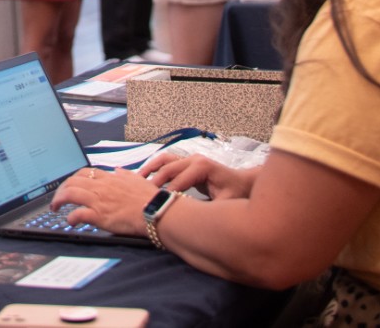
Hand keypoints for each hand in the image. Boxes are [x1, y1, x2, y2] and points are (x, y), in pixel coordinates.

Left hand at [50, 167, 156, 236]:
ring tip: (55, 208)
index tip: (69, 185)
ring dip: (59, 200)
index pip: (84, 172)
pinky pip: (78, 214)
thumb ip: (125, 175)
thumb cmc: (149, 198)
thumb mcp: (137, 179)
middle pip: (72, 181)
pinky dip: (71, 217)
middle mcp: (101, 187)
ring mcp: (99, 200)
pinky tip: (70, 222)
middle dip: (60, 189)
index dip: (72, 178)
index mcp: (109, 179)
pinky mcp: (100, 216)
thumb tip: (118, 171)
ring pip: (70, 194)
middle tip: (57, 198)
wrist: (155, 211)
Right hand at [139, 152, 256, 200]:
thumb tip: (196, 221)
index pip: (179, 181)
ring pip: (164, 160)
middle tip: (142, 198)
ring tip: (136, 182)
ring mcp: (189, 158)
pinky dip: (153, 167)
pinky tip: (143, 176)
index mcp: (202, 167)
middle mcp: (194, 159)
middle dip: (155, 183)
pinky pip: (165, 161)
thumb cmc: (234, 193)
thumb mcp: (225, 203)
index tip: (156, 207)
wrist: (243, 182)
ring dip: (150, 170)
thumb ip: (210, 210)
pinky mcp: (185, 161)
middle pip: (168, 169)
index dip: (167, 194)